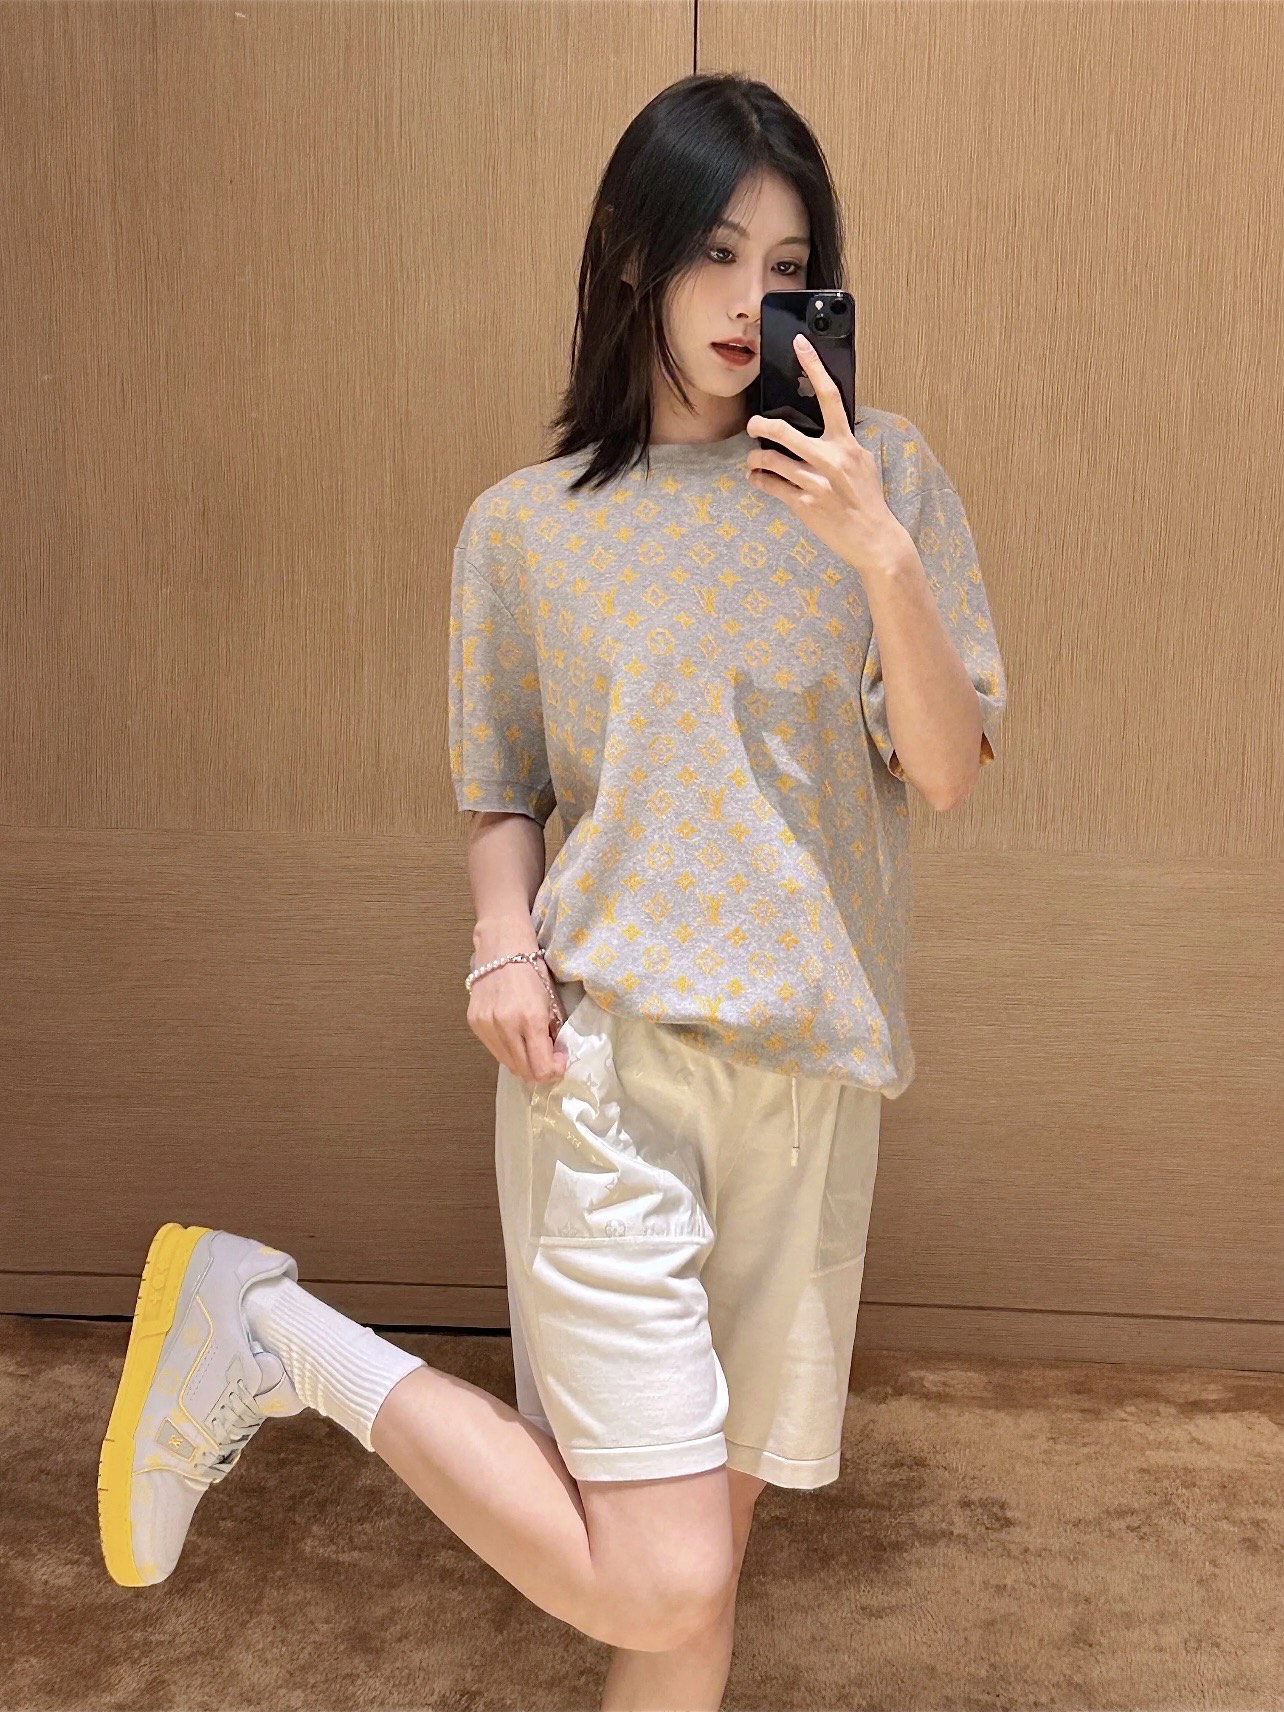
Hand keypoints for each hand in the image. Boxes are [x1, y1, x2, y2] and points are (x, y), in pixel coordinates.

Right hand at [467, 958, 567, 1083]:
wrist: (502, 947)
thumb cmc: (532, 970)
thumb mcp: (551, 1001)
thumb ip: (551, 1032)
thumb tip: (553, 1058)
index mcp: (531, 1019)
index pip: (541, 1068)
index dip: (554, 1071)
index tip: (560, 1060)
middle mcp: (506, 1026)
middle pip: (523, 1071)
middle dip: (540, 1070)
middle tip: (548, 1057)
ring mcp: (486, 1025)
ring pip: (507, 1063)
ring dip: (523, 1062)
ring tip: (531, 1045)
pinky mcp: (474, 1022)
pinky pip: (494, 1050)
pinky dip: (507, 1050)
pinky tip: (515, 1036)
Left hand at [746, 334, 909, 580]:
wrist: (874, 538)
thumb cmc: (866, 501)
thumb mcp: (861, 464)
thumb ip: (841, 444)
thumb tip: (823, 429)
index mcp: (847, 443)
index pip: (829, 395)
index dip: (813, 366)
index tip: (799, 344)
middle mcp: (831, 458)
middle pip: (784, 431)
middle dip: (760, 426)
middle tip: (753, 425)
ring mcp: (816, 482)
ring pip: (770, 460)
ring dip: (756, 459)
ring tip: (754, 461)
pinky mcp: (804, 505)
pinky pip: (770, 486)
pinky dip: (759, 481)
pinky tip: (757, 480)